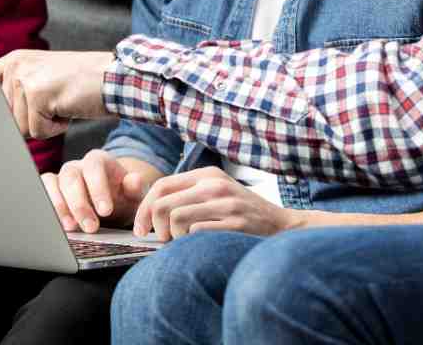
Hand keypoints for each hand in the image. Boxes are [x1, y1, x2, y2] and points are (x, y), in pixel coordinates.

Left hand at [0, 50, 115, 139]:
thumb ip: (17, 91)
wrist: (115, 77)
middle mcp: (16, 65)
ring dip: (45, 123)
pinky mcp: (37, 94)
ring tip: (63, 102)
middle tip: (54, 102)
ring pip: (21, 127)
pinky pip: (37, 131)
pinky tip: (68, 108)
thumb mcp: (44, 78)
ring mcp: (25, 78)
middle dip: (31, 118)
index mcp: (15, 60)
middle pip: (6, 117)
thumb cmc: (84, 84)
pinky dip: (56, 128)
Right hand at [41, 150, 157, 232]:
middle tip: (91, 227)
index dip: (98, 188)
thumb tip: (134, 180)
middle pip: (71, 177)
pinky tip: (56, 224)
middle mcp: (77, 166)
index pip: (94, 167)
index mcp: (98, 160)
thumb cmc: (121, 198)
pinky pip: (41, 192)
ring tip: (70, 228)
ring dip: (59, 206)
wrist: (110, 207)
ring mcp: (61, 177)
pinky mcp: (50, 189)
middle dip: (80, 204)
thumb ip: (135, 188)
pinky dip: (46, 207)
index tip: (106, 211)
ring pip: (52, 183)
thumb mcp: (133, 195)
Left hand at [133, 167, 297, 240]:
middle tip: (163, 239)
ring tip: (185, 242)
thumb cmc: (242, 214)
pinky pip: (195, 234)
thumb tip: (149, 212)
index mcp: (207, 176)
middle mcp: (215, 186)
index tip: (140, 228)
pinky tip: (201, 246)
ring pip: (176, 219)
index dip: (144, 208)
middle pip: (164, 204)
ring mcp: (226, 204)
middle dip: (156, 226)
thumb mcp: (217, 193)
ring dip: (174, 238)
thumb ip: (187, 196)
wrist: (282, 226)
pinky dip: (191, 244)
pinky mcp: (234, 224)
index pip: (161, 186)